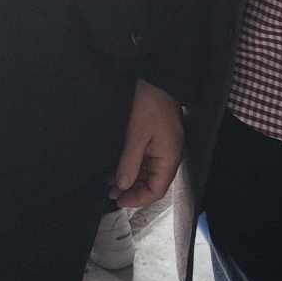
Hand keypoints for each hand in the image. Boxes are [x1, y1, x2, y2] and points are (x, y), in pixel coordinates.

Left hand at [111, 79, 183, 207]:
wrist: (158, 79)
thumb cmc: (150, 103)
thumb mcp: (136, 135)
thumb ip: (130, 162)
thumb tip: (123, 185)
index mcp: (169, 157)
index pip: (156, 190)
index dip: (138, 199)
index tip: (119, 201)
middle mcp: (170, 156)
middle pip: (153, 184)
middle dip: (132, 191)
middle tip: (111, 193)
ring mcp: (164, 148)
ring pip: (148, 173)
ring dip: (131, 180)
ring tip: (111, 184)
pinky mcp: (158, 140)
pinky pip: (147, 161)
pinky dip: (133, 167)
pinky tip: (119, 169)